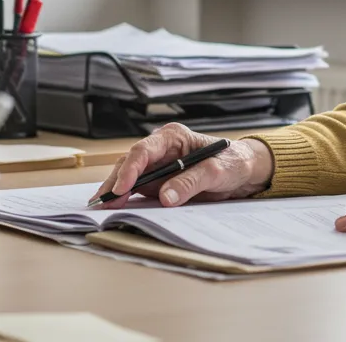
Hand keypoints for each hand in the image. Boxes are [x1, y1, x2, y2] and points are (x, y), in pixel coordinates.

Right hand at [92, 124, 273, 208]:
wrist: (243, 172)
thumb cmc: (232, 163)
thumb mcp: (216, 171)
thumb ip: (191, 182)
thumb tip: (167, 197)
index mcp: (173, 137)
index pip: (144, 150)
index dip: (131, 168)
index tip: (123, 187)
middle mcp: (160, 149)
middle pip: (130, 163)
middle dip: (115, 182)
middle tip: (103, 202)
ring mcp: (157, 165)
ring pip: (128, 176)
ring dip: (116, 191)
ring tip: (102, 207)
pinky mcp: (158, 181)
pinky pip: (137, 188)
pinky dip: (125, 198)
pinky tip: (115, 208)